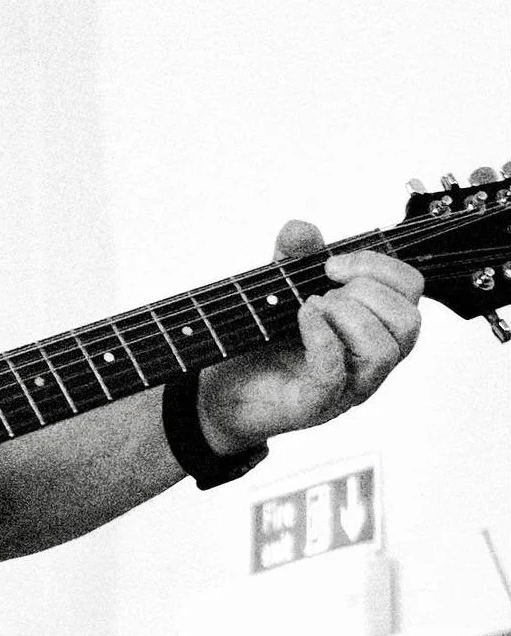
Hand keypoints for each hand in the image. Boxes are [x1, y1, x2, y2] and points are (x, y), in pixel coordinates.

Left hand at [197, 218, 422, 452]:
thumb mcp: (280, 285)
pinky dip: (320, 336)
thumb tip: (302, 230)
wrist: (225, 387)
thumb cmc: (264, 341)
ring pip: (384, 351)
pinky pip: (334, 373)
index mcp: (374, 325)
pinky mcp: (314, 405)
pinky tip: (302, 316)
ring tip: (312, 307)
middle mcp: (370, 360)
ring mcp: (347, 387)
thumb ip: (293, 255)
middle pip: (408, 321)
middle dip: (366, 291)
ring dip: (348, 316)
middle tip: (323, 291)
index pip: (411, 290)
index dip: (380, 266)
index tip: (332, 264)